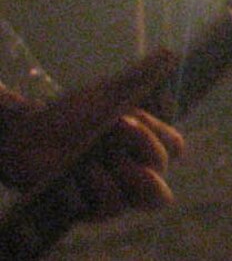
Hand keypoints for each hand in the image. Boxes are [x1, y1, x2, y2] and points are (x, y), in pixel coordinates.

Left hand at [0, 48, 183, 215]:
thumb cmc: (70, 113)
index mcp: (144, 142)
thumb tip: (169, 51)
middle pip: (162, 168)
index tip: (132, 118)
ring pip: (142, 193)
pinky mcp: (93, 209)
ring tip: (91, 160)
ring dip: (119, 171)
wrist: (29, 136)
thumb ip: (138, 78)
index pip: (173, 147)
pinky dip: (98, 187)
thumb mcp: (106, 93)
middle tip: (117, 130)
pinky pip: (110, 206)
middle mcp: (135, 168)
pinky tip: (80, 173)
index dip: (160, 136)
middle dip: (146, 150)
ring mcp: (116, 190)